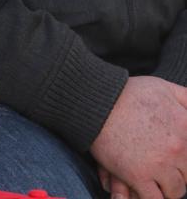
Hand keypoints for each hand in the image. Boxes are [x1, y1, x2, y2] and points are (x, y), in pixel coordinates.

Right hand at [90, 75, 186, 198]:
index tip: (176, 158)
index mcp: (185, 126)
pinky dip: (151, 196)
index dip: (184, 158)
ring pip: (175, 191)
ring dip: (166, 187)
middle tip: (163, 167)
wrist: (97, 101)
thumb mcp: (163, 87)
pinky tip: (144, 188)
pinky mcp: (138, 177)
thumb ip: (186, 98)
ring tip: (155, 179)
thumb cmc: (129, 92)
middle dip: (177, 172)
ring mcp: (159, 164)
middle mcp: (178, 148)